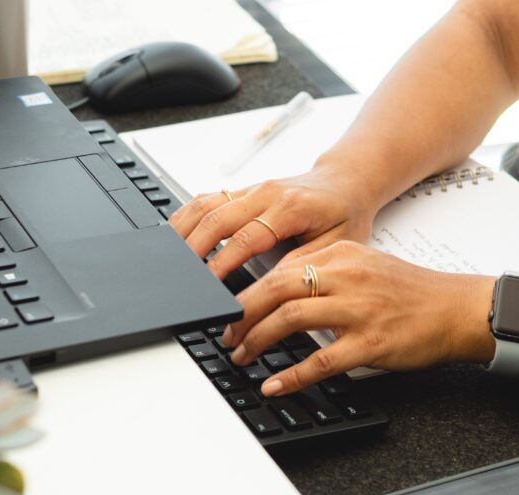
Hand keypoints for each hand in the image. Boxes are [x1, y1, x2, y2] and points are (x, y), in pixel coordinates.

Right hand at [168, 164, 379, 278]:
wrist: (347, 182)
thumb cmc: (345, 214)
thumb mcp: (336, 246)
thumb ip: (303, 264)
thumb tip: (270, 287)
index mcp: (290, 208)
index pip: (247, 237)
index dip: (223, 261)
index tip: (208, 284)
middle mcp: (267, 193)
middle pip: (216, 217)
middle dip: (194, 248)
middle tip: (181, 275)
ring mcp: (252, 189)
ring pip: (206, 203)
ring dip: (184, 229)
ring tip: (170, 256)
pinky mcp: (244, 190)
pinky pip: (208, 198)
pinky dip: (187, 215)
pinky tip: (176, 233)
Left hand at [222, 241, 496, 395]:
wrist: (458, 309)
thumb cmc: (414, 293)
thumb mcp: (367, 267)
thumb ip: (327, 274)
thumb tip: (281, 294)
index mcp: (342, 253)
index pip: (280, 267)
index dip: (247, 290)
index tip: (230, 309)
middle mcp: (347, 276)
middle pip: (275, 288)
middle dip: (241, 313)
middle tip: (226, 334)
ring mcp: (359, 309)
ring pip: (290, 318)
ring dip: (257, 340)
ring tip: (242, 355)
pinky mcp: (371, 342)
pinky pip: (320, 360)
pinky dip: (291, 375)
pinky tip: (274, 384)